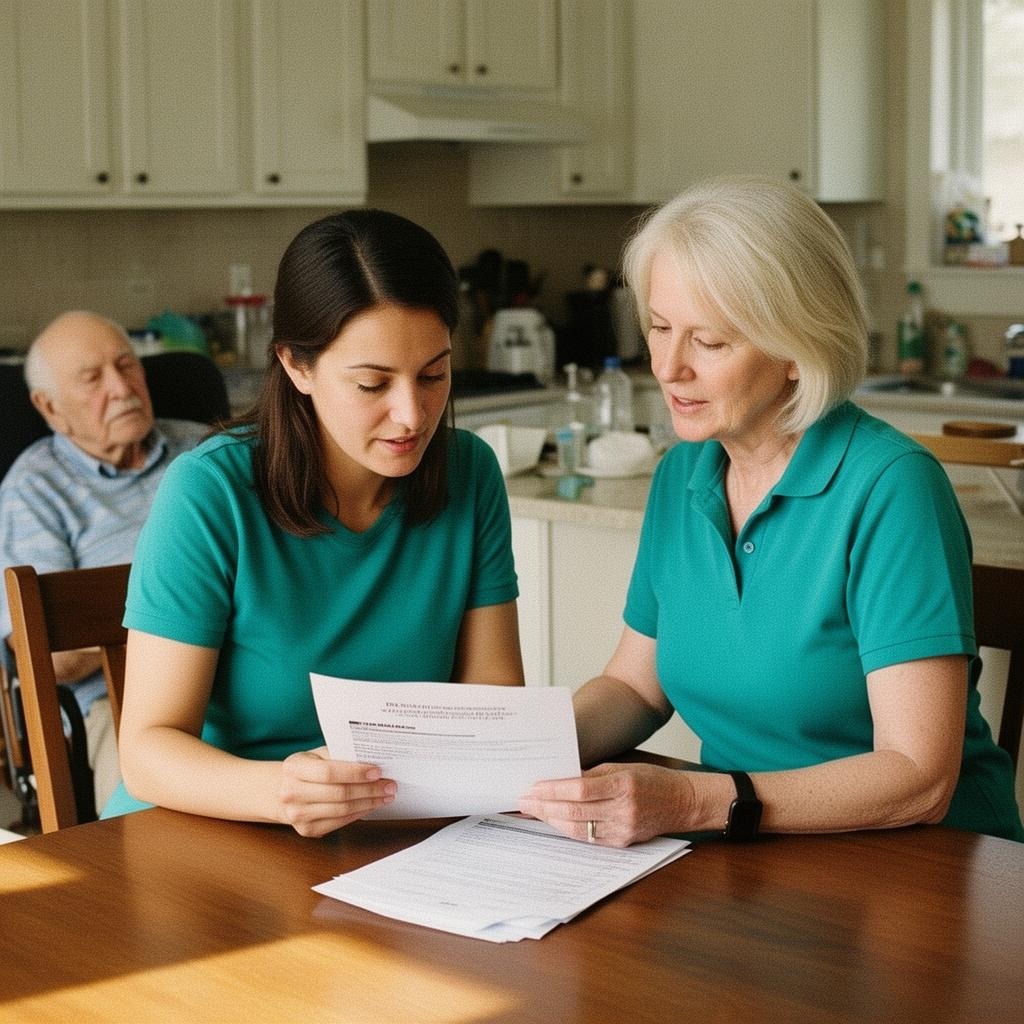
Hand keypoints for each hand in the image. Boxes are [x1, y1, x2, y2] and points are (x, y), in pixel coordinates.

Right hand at [277, 747, 395, 837]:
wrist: (281, 791)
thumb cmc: (306, 768)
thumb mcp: (316, 754)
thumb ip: (339, 755)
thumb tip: (373, 759)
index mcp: (293, 768)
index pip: (328, 772)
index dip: (355, 773)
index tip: (377, 771)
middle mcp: (291, 793)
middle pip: (339, 793)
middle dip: (369, 790)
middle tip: (390, 785)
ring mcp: (297, 815)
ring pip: (342, 810)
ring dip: (369, 803)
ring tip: (385, 795)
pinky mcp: (307, 830)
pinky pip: (339, 822)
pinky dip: (359, 813)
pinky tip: (371, 805)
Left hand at [516, 762, 693, 846]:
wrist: (682, 803)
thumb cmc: (652, 779)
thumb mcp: (623, 767)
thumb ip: (592, 775)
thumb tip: (560, 779)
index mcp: (623, 785)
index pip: (579, 789)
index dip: (552, 790)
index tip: (532, 787)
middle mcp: (623, 810)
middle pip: (575, 812)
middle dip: (544, 807)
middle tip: (523, 801)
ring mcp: (623, 830)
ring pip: (578, 829)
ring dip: (552, 821)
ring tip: (533, 812)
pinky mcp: (622, 843)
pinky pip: (589, 838)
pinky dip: (569, 830)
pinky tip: (555, 822)